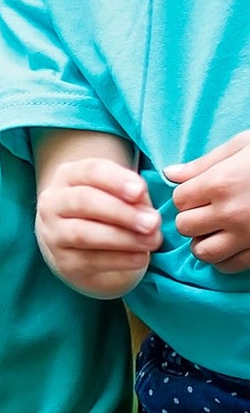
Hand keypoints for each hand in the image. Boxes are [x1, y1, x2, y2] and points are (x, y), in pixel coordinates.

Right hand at [35, 156, 159, 297]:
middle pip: (82, 200)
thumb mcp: (118, 197)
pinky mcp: (64, 261)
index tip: (141, 191)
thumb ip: (133, 199)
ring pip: (83, 233)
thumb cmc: (106, 215)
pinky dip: (120, 259)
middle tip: (153, 222)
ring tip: (152, 241)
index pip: (89, 171)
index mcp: (67, 177)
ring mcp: (54, 233)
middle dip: (121, 211)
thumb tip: (148, 213)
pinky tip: (141, 258)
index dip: (116, 180)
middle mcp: (53, 202)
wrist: (81, 250)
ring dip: (123, 237)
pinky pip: (91, 260)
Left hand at [166, 132, 249, 270]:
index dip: (187, 197)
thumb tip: (170, 174)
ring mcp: (249, 236)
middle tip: (205, 212)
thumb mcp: (241, 146)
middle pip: (186, 227)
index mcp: (220, 183)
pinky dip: (226, 258)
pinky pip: (232, 266)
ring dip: (204, 242)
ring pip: (204, 252)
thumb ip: (203, 164)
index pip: (180, 200)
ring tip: (214, 231)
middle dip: (191, 220)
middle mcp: (231, 213)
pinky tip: (233, 244)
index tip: (198, 193)